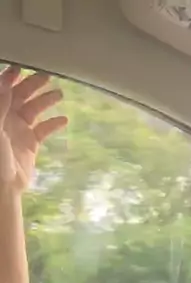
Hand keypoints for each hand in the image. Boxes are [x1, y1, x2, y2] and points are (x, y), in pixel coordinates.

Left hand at [0, 66, 66, 190]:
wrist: (3, 186)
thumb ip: (1, 104)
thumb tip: (7, 80)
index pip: (4, 88)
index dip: (11, 77)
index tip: (22, 67)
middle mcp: (7, 117)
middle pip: (21, 95)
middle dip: (33, 84)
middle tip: (47, 75)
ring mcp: (19, 129)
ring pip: (34, 109)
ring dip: (46, 101)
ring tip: (60, 93)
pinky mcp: (31, 143)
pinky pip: (44, 129)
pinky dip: (53, 124)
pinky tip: (64, 119)